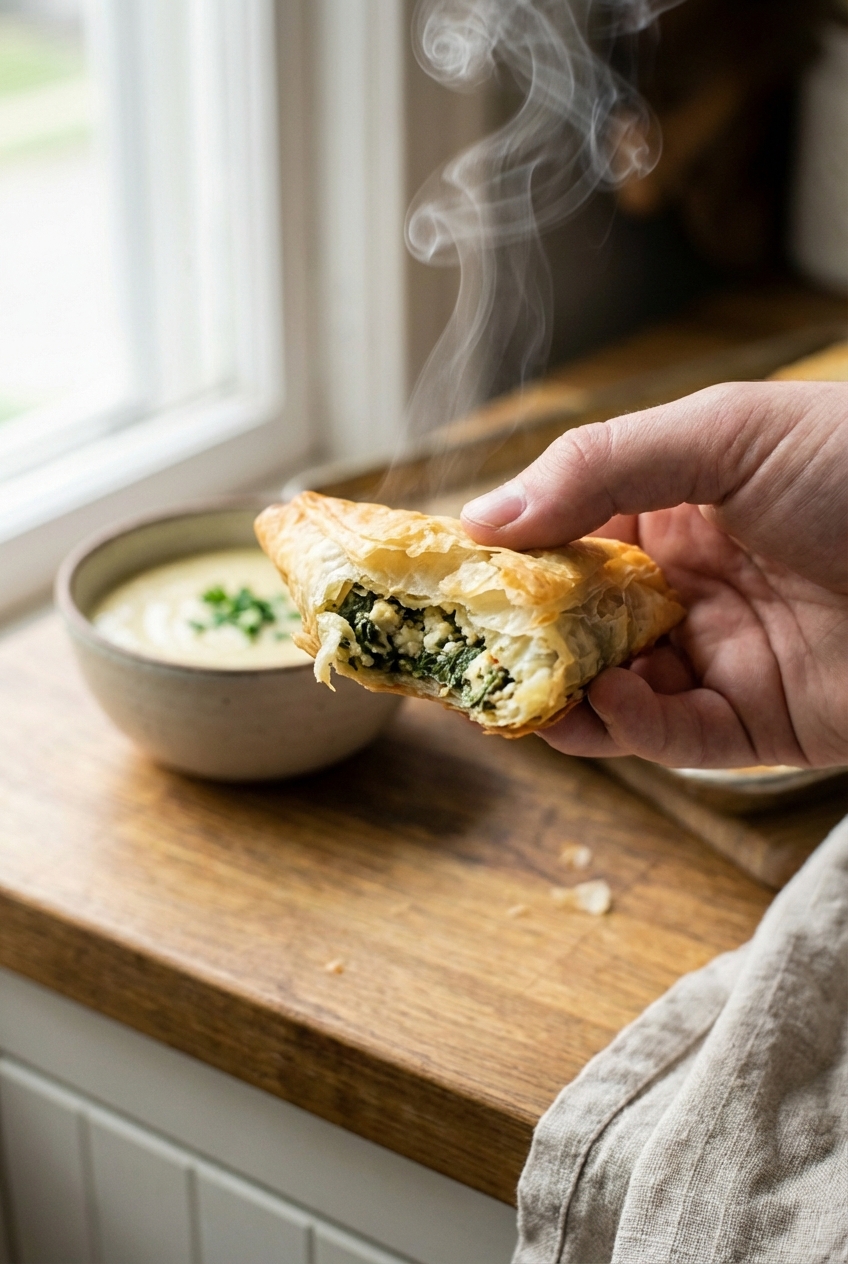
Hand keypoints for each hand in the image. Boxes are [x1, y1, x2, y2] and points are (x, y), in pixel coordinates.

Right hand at [461, 381, 847, 768]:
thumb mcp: (724, 434)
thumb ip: (599, 468)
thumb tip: (481, 518)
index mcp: (675, 505)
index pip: (565, 537)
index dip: (505, 558)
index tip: (443, 577)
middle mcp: (690, 582)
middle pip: (579, 622)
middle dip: (520, 639)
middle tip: (457, 653)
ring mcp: (721, 654)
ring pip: (615, 690)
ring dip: (563, 695)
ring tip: (518, 693)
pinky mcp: (759, 721)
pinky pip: (677, 736)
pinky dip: (632, 730)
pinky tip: (605, 707)